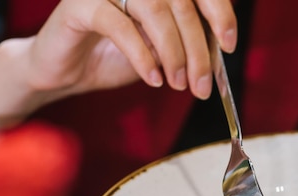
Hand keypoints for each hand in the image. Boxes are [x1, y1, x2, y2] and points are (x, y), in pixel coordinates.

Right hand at [28, 0, 235, 98]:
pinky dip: (142, 55)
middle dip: (197, 49)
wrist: (69, 71)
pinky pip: (119, 24)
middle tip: (202, 85)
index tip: (229, 44)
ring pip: (154, 9)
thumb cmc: (118, 55)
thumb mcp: (163, 48)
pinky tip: (153, 78)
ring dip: (173, 53)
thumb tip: (221, 44)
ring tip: (177, 83)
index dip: (219, 12)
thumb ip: (189, 39)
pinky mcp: (80, 5)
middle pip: (180, 3)